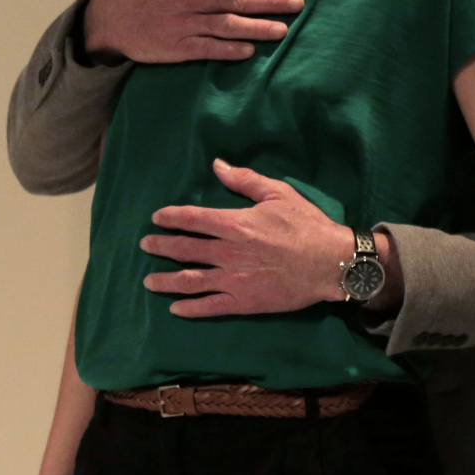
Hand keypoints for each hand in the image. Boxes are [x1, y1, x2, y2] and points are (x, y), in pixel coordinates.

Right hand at [84, 0, 303, 63]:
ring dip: (255, 27)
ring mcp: (185, 23)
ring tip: (282, 30)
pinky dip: (227, 50)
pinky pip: (206, 49)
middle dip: (270, 0)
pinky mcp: (177, 47)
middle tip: (299, 3)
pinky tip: (248, 52)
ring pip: (226, 24)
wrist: (112, 15)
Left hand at [141, 158, 355, 315]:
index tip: (156, 218)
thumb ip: (245, 180)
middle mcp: (227, 252)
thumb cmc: (306, 225)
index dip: (171, 217)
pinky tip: (175, 308)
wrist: (330, 263)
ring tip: (148, 281)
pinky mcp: (244, 302)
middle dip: (161, 247)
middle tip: (145, 246)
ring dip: (166, 280)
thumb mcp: (278, 194)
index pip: (193, 219)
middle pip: (184, 249)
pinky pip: (209, 307)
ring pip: (190, 281)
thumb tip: (217, 165)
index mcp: (235, 224)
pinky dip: (189, 308)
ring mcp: (233, 280)